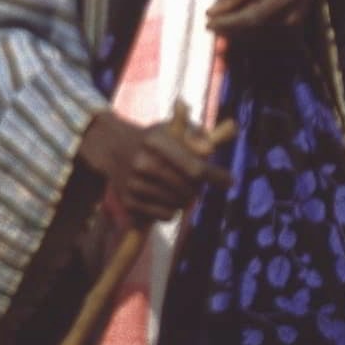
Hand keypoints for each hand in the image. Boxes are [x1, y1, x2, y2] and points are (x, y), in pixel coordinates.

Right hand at [78, 109, 230, 224]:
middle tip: (198, 183)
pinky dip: (172, 210)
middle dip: (199, 188)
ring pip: (179, 205)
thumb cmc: (152, 138)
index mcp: (156, 141)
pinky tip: (165, 196)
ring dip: (186, 199)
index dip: (216, 176)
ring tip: (179, 187)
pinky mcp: (129, 202)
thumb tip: (209, 150)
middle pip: (189, 189)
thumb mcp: (172, 128)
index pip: (194, 167)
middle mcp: (143, 163)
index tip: (231, 180)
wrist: (113, 147)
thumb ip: (195, 135)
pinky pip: (166, 216)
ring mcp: (134, 184)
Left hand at [206, 0, 315, 33]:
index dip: (228, 22)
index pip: (251, 17)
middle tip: (209, 27)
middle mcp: (290, 19)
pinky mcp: (292, 39)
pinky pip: (264, 42)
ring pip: (257, 40)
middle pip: (252, 32)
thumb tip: (211, 13)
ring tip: (219, 29)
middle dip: (228, 31)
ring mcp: (293, 31)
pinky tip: (235, 33)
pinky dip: (248, 38)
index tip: (208, 23)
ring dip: (236, 37)